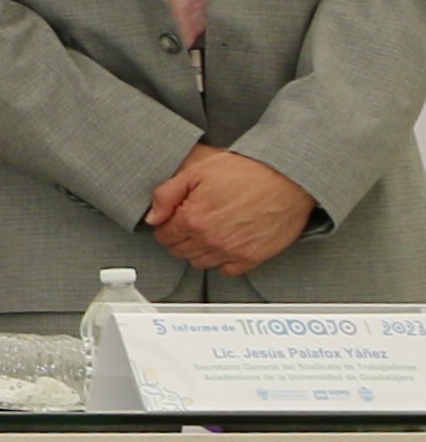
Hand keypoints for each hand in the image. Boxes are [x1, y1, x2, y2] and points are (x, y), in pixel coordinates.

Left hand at [145, 144, 317, 277]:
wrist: (288, 178)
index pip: (163, 235)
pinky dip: (222, 261)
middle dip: (179, 238)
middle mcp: (210, 239)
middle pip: (179, 251)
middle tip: (189, 223)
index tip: (172, 220)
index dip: (164, 226)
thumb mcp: (197, 171)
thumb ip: (167, 194)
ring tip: (207, 232)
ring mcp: (232, 251)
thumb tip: (152, 216)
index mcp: (193, 219)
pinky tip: (225, 244)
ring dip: (198, 250)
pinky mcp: (253, 257)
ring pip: (200, 263)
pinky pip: (227, 270)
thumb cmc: (247, 171)